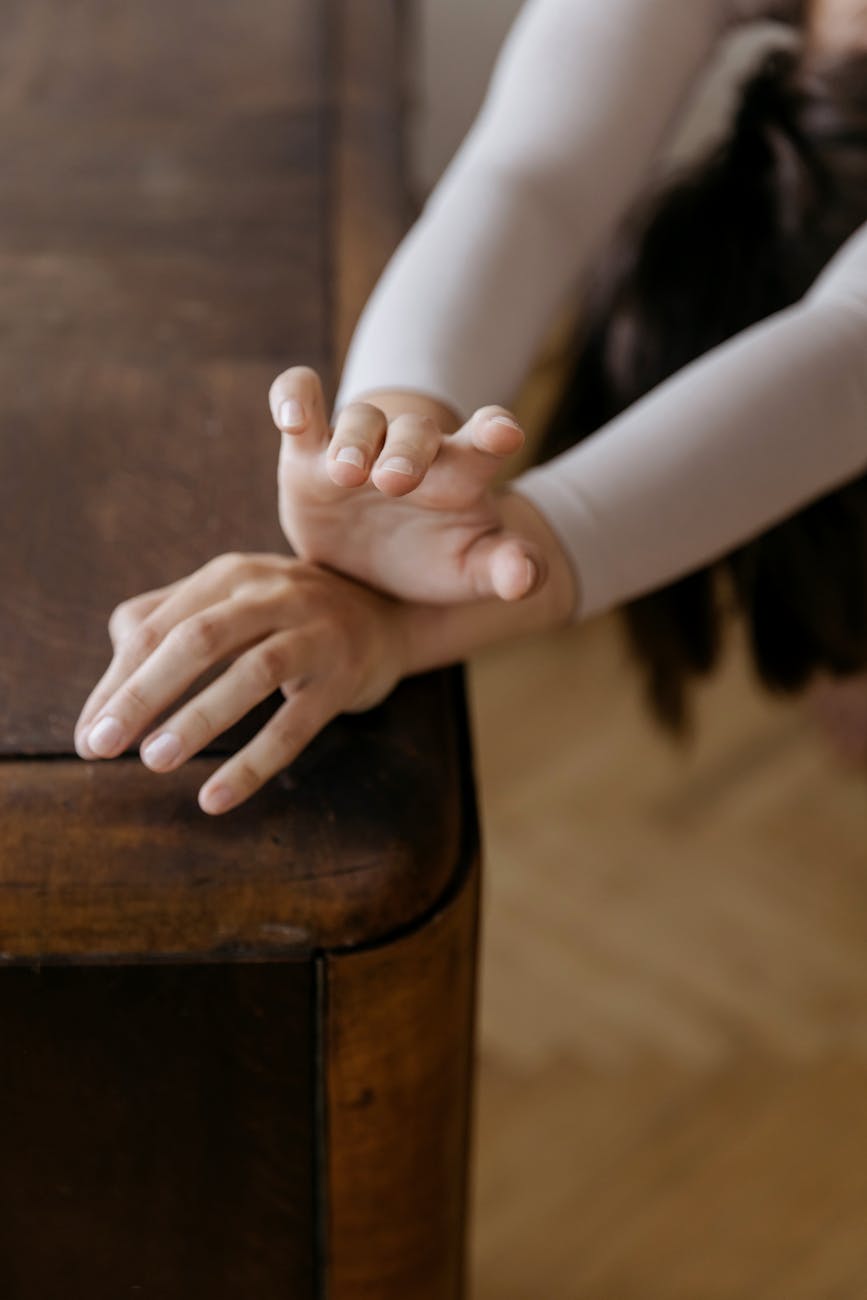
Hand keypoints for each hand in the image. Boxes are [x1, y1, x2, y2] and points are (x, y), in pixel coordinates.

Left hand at [73, 553, 405, 814]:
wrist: (386, 617)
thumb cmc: (285, 619)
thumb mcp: (228, 604)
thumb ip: (164, 627)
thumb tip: (105, 696)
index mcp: (228, 577)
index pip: (156, 628)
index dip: (115, 684)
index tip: (88, 735)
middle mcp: (271, 594)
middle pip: (196, 639)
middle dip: (142, 694)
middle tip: (101, 746)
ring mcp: (313, 632)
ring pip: (252, 672)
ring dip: (198, 718)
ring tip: (154, 760)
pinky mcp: (343, 676)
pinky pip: (296, 725)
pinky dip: (254, 762)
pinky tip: (215, 798)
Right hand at [270, 367, 548, 603]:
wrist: (374, 564)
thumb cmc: (435, 557)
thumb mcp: (473, 569)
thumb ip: (506, 568)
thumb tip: (526, 577)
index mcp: (460, 473)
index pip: (484, 440)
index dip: (493, 430)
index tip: (504, 433)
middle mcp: (410, 449)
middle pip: (413, 432)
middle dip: (406, 451)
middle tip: (396, 482)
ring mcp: (358, 446)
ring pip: (358, 421)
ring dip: (353, 442)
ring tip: (346, 473)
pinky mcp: (307, 453)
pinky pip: (298, 401)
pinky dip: (293, 397)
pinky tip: (291, 418)